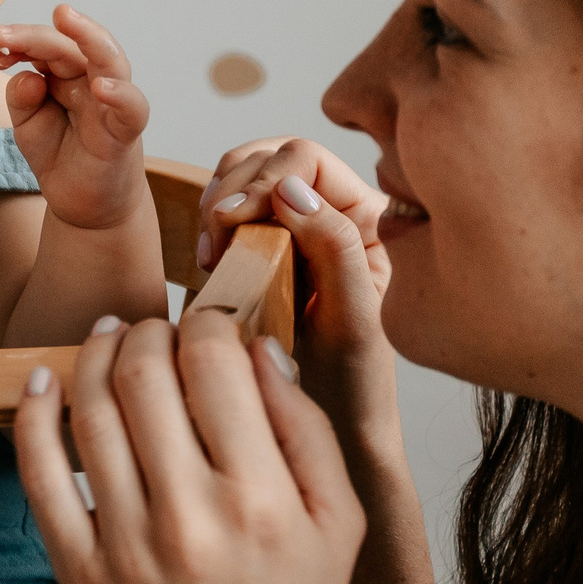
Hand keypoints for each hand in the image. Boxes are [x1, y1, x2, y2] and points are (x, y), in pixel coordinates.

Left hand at [0, 5, 154, 230]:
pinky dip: (121, 94)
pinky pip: (132, 107)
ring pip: (110, 59)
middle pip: (69, 46)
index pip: (43, 46)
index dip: (17, 42)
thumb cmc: (59, 153)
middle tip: (0, 33)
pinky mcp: (126, 131)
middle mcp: (90, 79)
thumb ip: (21, 98)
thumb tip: (27, 76)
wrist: (82, 204)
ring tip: (64, 18)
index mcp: (65, 73)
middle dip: (34, 36)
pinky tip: (101, 85)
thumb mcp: (27, 125)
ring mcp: (111, 102)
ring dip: (88, 36)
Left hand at [15, 316, 362, 583]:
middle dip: (147, 331)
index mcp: (264, 502)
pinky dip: (33, 412)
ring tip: (109, 339)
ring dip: (93, 354)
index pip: (216, 365)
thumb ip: (307, 429)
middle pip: (144, 373)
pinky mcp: (77, 568)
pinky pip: (37, 471)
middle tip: (155, 329)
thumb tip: (259, 349)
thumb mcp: (337, 526)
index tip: (206, 325)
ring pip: (89, 408)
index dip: (206, 323)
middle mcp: (192, 519)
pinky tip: (44, 381)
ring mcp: (126, 545)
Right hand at [197, 137, 398, 441]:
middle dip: (232, 187)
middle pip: (271, 156)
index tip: (227, 221)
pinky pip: (233, 208)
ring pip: (245, 176)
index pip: (306, 159)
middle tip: (214, 240)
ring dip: (218, 204)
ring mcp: (300, 226)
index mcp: (370, 217)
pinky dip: (212, 224)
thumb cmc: (354, 383)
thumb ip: (335, 248)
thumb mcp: (354, 319)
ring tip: (214, 255)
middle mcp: (337, 211)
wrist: (337, 428)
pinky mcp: (270, 244)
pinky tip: (213, 261)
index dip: (261, 178)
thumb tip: (290, 188)